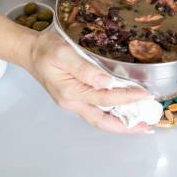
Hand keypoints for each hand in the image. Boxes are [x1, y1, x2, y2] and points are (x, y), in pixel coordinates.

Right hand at [22, 30, 151, 132]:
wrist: (29, 51)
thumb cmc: (46, 49)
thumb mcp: (63, 53)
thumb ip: (84, 68)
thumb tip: (107, 82)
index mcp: (71, 92)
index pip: (105, 98)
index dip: (126, 98)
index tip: (145, 95)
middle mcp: (73, 102)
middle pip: (102, 120)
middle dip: (125, 126)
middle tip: (147, 127)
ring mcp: (73, 103)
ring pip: (100, 118)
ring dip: (120, 123)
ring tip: (140, 124)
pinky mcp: (74, 99)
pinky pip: (96, 111)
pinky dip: (111, 115)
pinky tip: (123, 112)